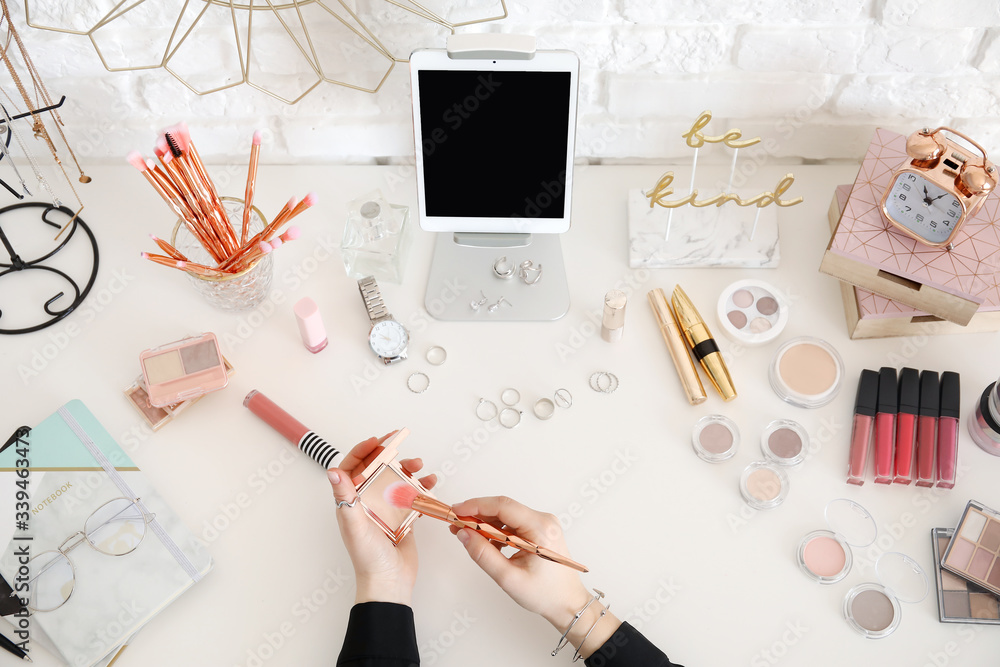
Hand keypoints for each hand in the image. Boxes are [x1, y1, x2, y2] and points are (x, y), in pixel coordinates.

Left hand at [327, 433, 436, 605]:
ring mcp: (385, 509)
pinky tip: (429, 482)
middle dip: (389, 455)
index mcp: (351, 503)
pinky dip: (421, 487)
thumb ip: (345, 497)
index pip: (352, 469)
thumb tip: (332, 471)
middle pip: (376, 470)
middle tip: (400, 443)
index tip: (376, 441)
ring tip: (420, 465)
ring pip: (396, 479)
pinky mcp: (402, 517)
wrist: (390, 582)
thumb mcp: (354, 525)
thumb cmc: (368, 558)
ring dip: (408, 469)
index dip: (362, 452)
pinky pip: (412, 495)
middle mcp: (367, 503)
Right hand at [449, 496, 590, 626]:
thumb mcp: (509, 578)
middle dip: (477, 515)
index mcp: (541, 529)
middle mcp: (544, 520)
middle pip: (503, 508)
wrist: (567, 603)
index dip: (476, 505)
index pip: (503, 506)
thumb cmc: (545, 594)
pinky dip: (497, 530)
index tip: (456, 511)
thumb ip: (483, 555)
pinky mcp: (539, 530)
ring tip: (468, 536)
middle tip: (456, 525)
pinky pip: (512, 523)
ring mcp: (543, 523)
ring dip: (486, 524)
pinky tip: (487, 544)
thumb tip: (463, 534)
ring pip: (506, 516)